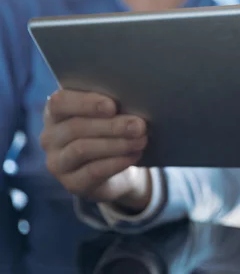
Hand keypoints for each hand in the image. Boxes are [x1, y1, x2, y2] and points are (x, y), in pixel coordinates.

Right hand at [41, 90, 151, 212]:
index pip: (60, 102)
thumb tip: (133, 104)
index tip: (112, 106)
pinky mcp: (71, 183)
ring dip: (116, 144)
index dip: (86, 103)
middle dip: (111, 126)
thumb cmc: (112, 131)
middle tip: (139, 125)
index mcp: (56, 112)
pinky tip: (134, 156)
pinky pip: (92, 171)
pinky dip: (116, 162)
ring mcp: (57, 162)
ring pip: (82, 149)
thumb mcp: (110, 115)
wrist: (117, 168)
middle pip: (76, 127)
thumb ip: (113, 107)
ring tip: (140, 140)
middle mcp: (50, 137)